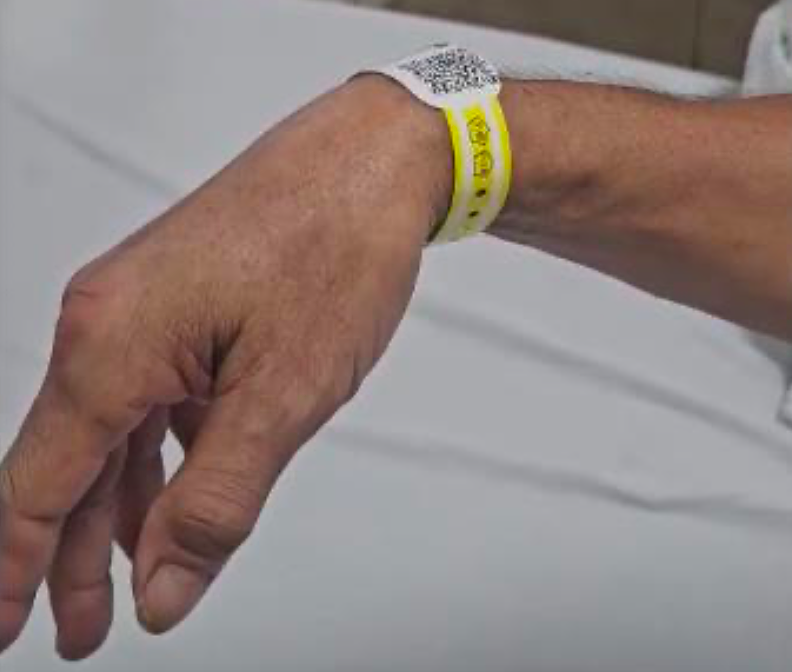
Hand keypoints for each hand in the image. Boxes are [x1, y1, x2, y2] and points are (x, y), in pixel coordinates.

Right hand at [0, 76, 449, 658]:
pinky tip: (175, 489)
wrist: (372, 157)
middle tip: (85, 632)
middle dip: (74, 558)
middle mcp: (107, 323)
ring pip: (113, 434)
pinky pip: (151, 396)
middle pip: (69, 466)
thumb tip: (160, 592)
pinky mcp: (181, 301)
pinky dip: (159, 454)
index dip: (16, 571)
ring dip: (120, 510)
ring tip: (132, 578)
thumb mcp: (284, 395)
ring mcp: (142, 308)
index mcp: (110, 346)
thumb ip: (216, 501)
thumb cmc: (336, 248)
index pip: (37, 487)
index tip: (7, 631)